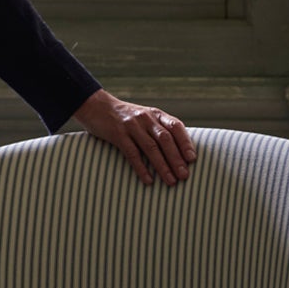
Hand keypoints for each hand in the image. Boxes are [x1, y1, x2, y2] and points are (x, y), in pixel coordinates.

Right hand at [72, 89, 196, 186]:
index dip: (185, 143)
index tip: (192, 159)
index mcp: (156, 114)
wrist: (96, 106)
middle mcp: (146, 118)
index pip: (176, 127)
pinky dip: (141, 168)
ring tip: (171, 181)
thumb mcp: (145, 117)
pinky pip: (132, 153)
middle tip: (184, 176)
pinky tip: (148, 180)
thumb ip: (160, 129)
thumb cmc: (126, 117)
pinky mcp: (118, 134)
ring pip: (151, 147)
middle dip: (176, 159)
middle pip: (165, 139)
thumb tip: (179, 152)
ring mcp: (132, 126)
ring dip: (162, 166)